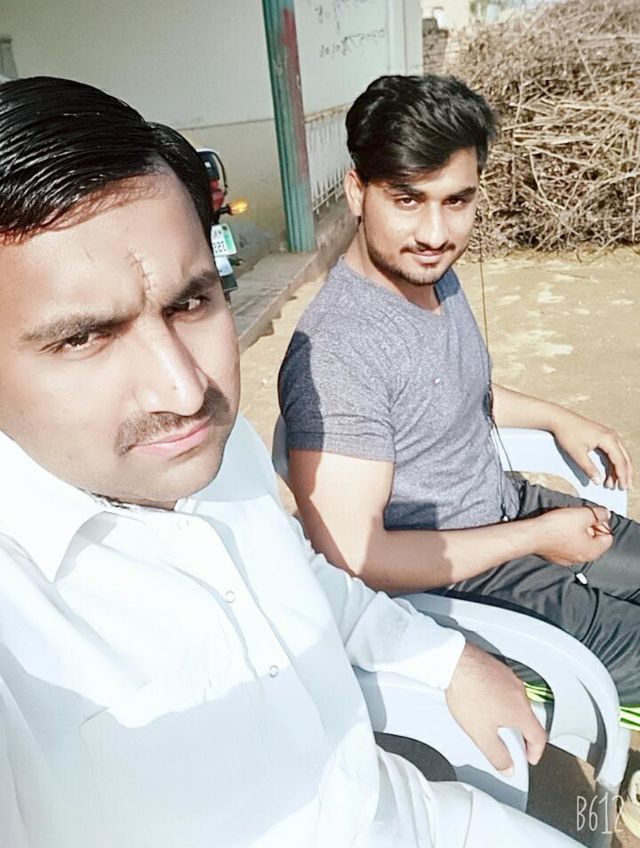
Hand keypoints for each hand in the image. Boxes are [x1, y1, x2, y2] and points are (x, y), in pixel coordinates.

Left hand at [445, 643, 545, 772]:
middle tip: (511, 745)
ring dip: (510, 715)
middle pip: (529, 718)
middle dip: (521, 734)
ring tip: (493, 723)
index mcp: (521, 711)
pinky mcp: (497, 668)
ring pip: (517, 702)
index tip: (529, 757)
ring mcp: (509, 678)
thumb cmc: (468, 693)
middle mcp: (519, 692)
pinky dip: (501, 699)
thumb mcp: (481, 734)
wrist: (455, 662)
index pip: (539, 737)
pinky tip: (484, 702)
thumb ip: (497, 755)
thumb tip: (507, 767)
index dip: (535, 751)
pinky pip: (505, 688)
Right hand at [533, 506, 612, 565]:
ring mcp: (568, 559)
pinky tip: (557, 530)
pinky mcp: (556, 557)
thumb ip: (599, 514)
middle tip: (578, 517)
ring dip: (577, 531)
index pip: (607, 536)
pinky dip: (565, 537)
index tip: (590, 516)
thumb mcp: (582, 515)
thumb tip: (606, 514)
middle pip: (594, 540)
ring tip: (567, 522)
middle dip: (589, 527)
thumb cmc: (555, 528)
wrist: (531, 535)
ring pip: (580, 542)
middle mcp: (582, 559)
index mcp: (593, 552)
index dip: (600, 523)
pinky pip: (567, 546)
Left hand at [551, 411, 632, 489]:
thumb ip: (589, 468)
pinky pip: (614, 450)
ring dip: (620, 469)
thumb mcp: (577, 454)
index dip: (622, 476)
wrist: (559, 418)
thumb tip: (598, 481)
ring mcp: (609, 434)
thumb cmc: (567, 433)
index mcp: (608, 439)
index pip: (620, 461)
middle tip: (625, 488)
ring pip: (621, 454)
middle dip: (626, 474)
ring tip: (616, 483)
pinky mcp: (603, 435)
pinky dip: (614, 462)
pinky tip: (611, 471)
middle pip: (625, 458)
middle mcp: (612, 435)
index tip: (622, 487)